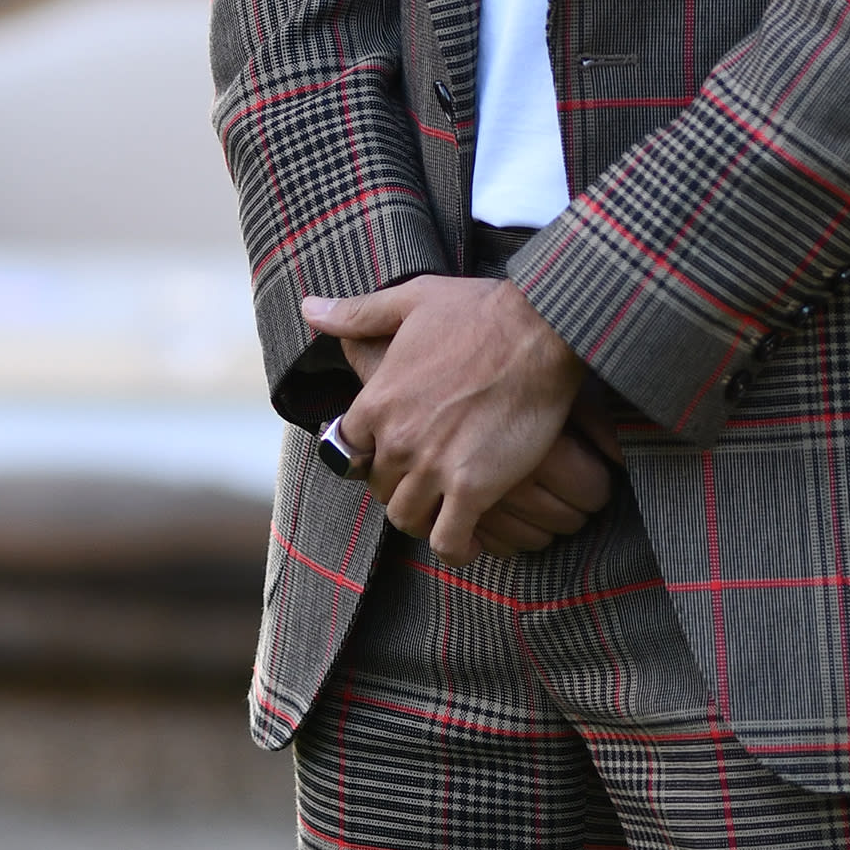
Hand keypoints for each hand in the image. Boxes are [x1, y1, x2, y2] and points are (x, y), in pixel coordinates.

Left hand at [301, 274, 590, 564]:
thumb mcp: (410, 301)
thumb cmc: (480, 311)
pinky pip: (449, 540)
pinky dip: (456, 548)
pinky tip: (469, 542)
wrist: (540, 330)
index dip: (371, 458)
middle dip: (401, 489)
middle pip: (381, 490)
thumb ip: (356, 314)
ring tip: (446, 515)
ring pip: (408, 520)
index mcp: (377, 401)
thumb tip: (309, 309)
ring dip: (425, 520)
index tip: (394, 456)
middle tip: (429, 485)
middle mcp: (396, 440)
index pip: (351, 453)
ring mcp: (432, 467)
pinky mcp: (473, 488)